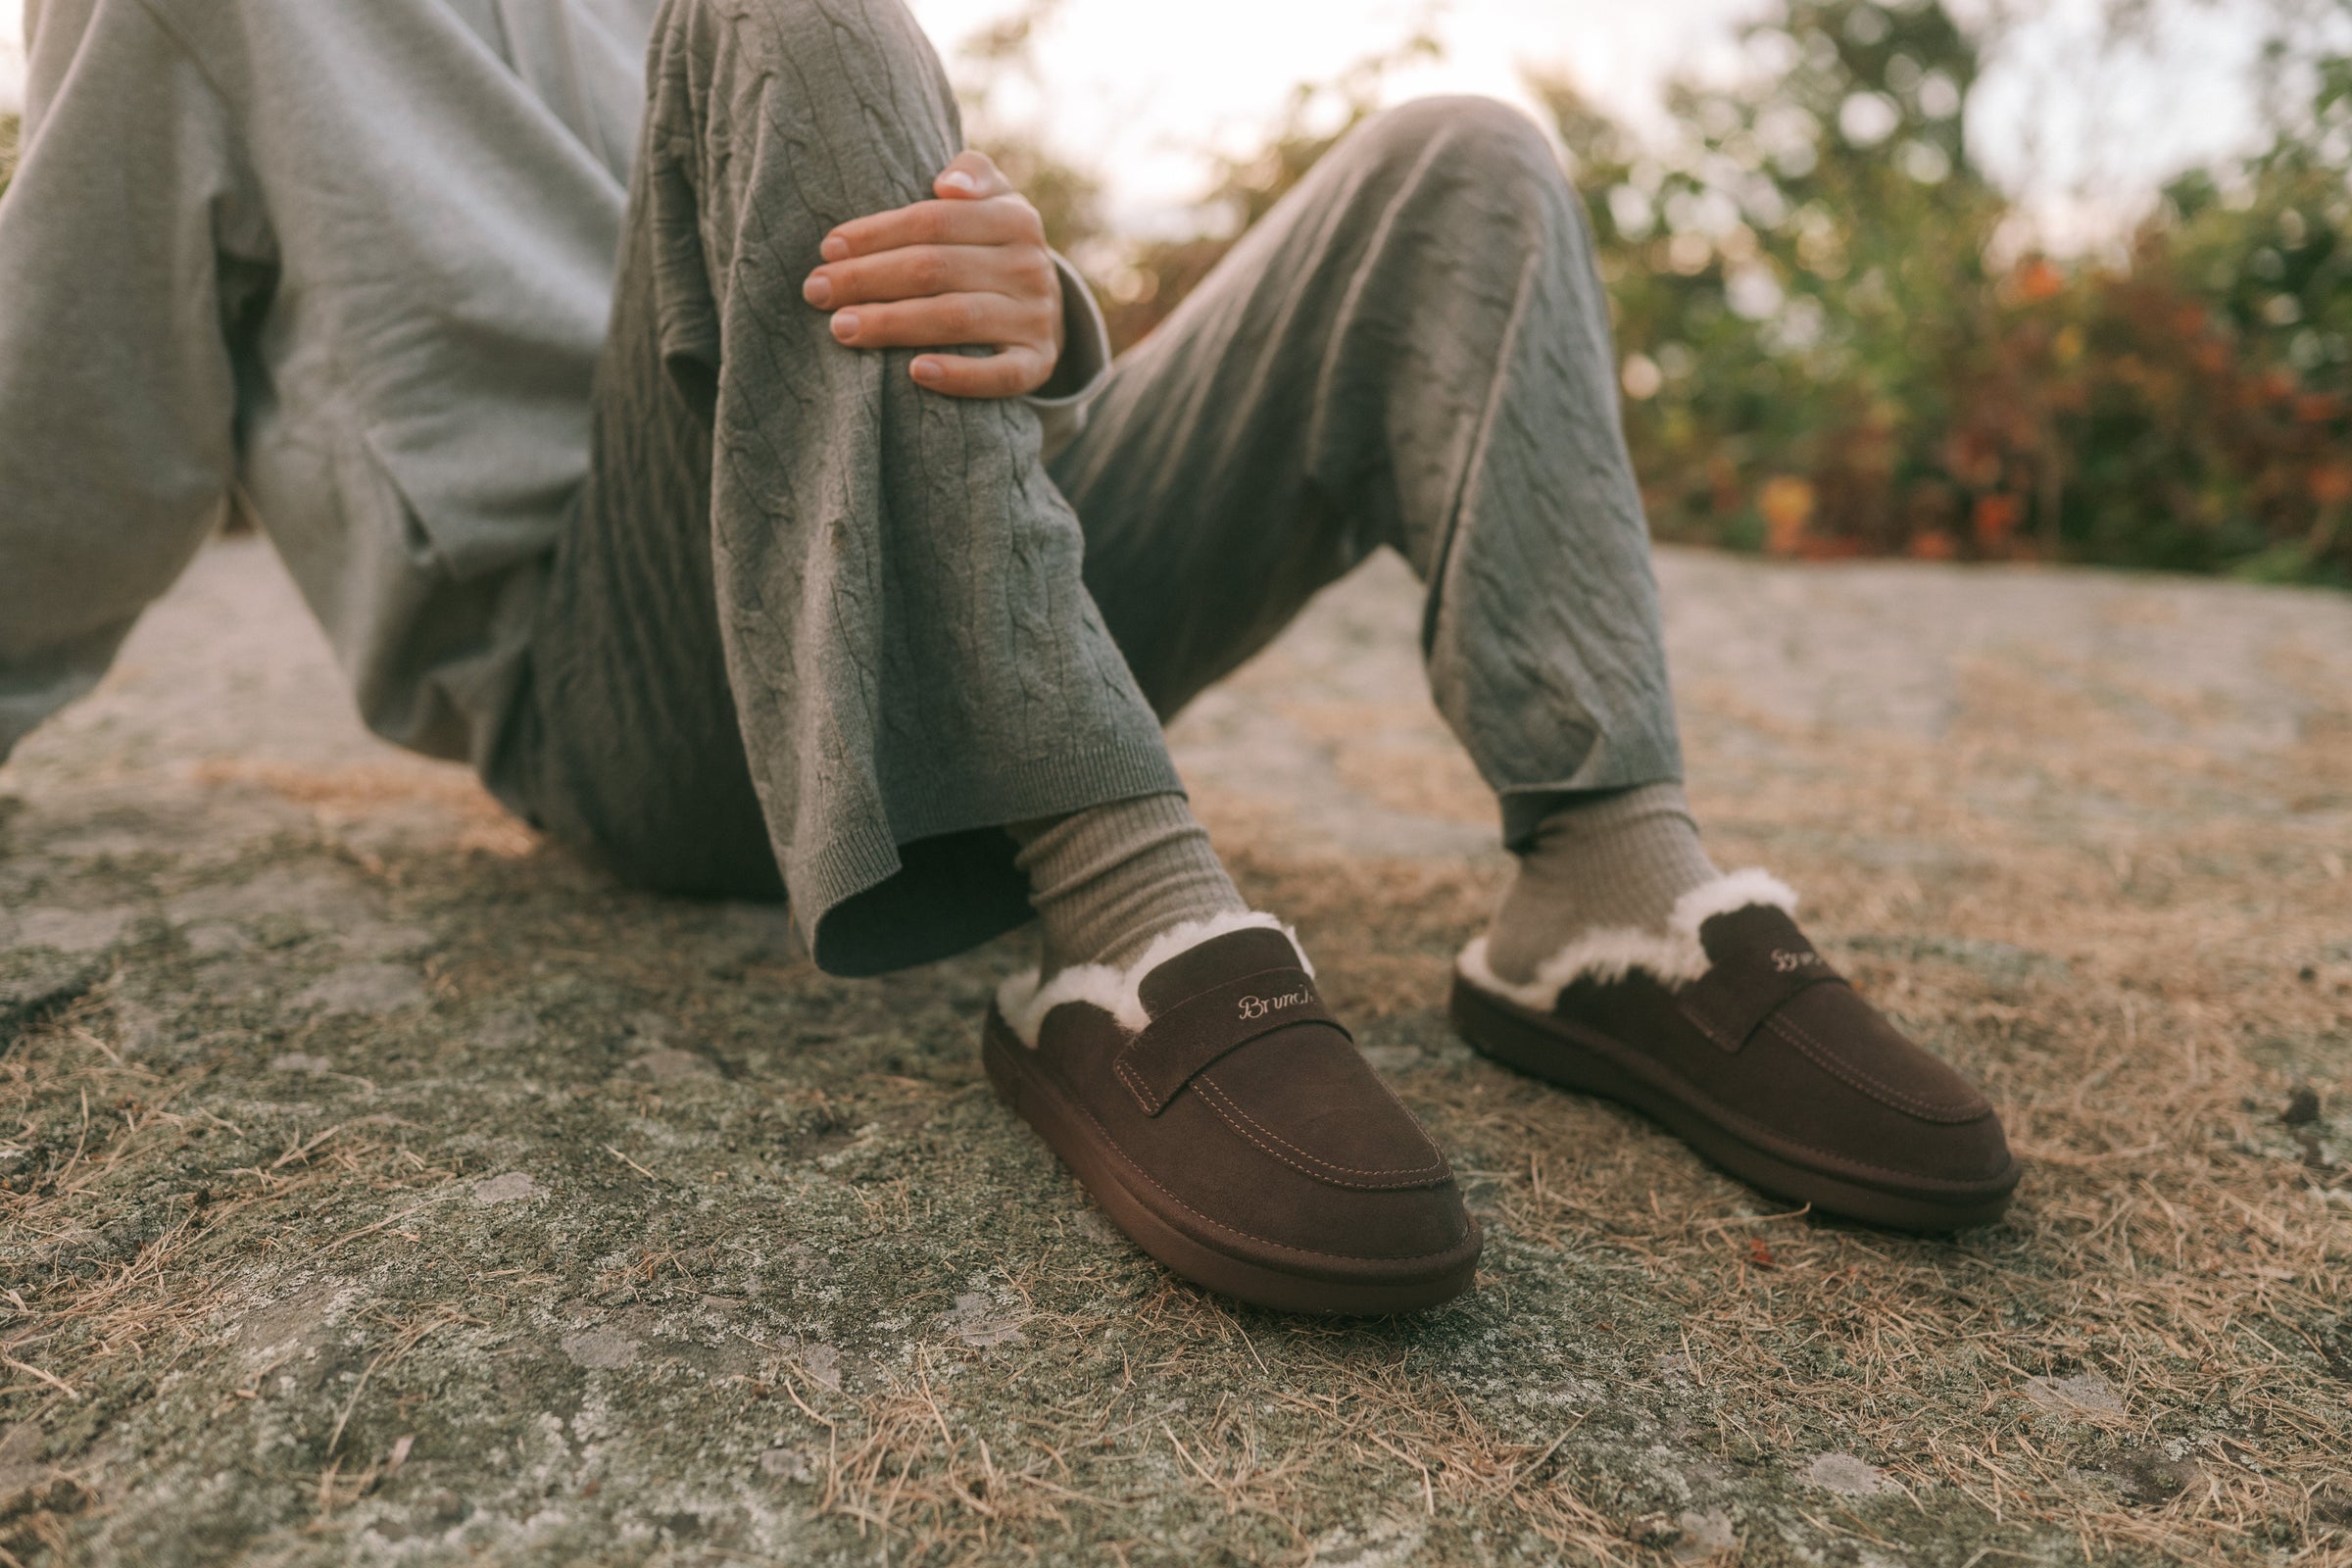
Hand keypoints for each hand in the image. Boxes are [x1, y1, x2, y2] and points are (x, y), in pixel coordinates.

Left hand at [801, 150, 1065, 398]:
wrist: (1045, 308)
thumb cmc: (990, 247)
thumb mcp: (989, 201)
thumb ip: (971, 174)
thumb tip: (947, 185)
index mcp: (1015, 219)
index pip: (933, 222)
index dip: (876, 234)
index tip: (828, 249)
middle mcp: (1030, 267)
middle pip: (935, 269)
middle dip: (868, 279)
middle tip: (816, 291)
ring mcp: (1036, 319)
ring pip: (957, 318)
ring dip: (893, 324)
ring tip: (842, 328)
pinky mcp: (1038, 365)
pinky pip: (1000, 375)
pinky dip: (959, 376)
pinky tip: (915, 372)